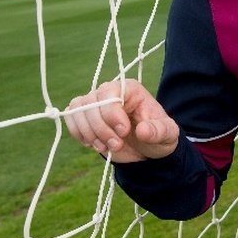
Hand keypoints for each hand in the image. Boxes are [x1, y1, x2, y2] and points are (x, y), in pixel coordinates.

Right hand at [64, 78, 179, 162]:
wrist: (146, 148)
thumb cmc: (157, 135)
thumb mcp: (167, 134)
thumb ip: (158, 131)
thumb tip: (143, 131)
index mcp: (130, 89)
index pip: (110, 93)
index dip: (112, 115)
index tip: (124, 132)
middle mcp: (110, 91)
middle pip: (91, 104)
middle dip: (102, 129)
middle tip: (117, 145)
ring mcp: (95, 103)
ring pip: (78, 111)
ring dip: (90, 133)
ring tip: (106, 147)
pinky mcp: (84, 115)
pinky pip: (70, 118)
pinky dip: (79, 134)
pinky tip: (94, 144)